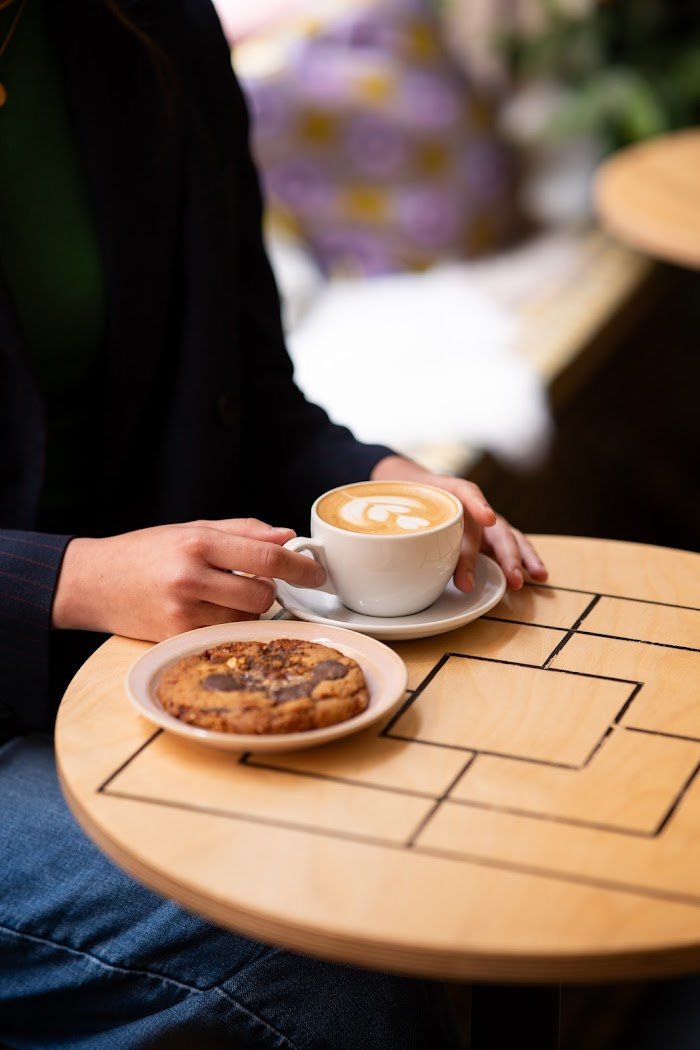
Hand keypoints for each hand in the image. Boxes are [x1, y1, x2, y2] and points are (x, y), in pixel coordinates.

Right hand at [52, 518, 325, 640]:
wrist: (92, 582)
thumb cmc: (145, 552)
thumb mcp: (192, 528)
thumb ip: (243, 531)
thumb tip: (287, 536)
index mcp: (198, 542)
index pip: (265, 556)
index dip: (298, 567)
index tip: (316, 573)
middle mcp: (190, 577)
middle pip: (262, 594)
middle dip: (270, 591)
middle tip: (255, 583)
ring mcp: (182, 612)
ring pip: (246, 619)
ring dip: (248, 611)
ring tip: (222, 597)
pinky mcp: (175, 638)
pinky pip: (224, 636)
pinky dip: (228, 626)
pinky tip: (209, 613)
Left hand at [371, 455, 547, 590]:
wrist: (405, 483)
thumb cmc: (399, 498)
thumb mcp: (388, 505)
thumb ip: (383, 526)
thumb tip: (366, 561)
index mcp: (447, 490)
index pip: (466, 492)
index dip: (477, 504)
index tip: (486, 520)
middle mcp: (469, 505)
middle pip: (491, 527)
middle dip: (503, 552)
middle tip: (511, 577)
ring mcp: (480, 521)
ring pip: (507, 536)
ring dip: (520, 558)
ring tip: (532, 578)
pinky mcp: (484, 535)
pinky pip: (507, 546)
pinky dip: (520, 560)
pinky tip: (534, 578)